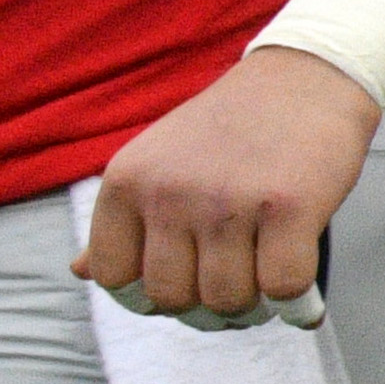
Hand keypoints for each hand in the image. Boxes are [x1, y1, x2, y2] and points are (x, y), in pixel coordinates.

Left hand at [78, 44, 382, 326]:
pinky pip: (284, 289)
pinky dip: (297, 304)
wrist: (306, 76)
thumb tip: (78, 273)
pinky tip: (303, 297)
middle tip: (234, 287)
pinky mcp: (290, 207)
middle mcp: (170, 192)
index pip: (113, 278)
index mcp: (127, 181)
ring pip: (229, 300)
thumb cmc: (231, 129)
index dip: (149, 295)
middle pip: (173, 298)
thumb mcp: (158, 162)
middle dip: (206, 307)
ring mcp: (229, 201)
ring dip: (254, 307)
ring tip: (267, 285)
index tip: (185, 283)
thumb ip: (123, 221)